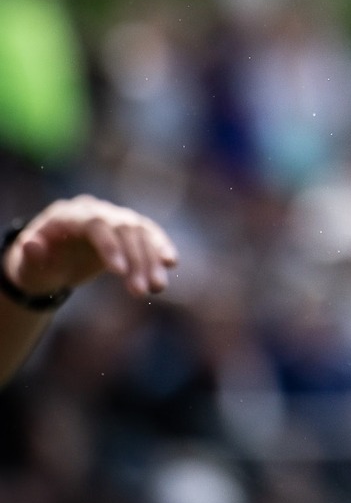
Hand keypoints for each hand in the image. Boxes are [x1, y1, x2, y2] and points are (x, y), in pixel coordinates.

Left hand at [7, 196, 177, 299]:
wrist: (52, 260)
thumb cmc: (39, 265)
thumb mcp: (27, 265)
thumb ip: (30, 256)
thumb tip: (31, 245)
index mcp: (68, 215)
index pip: (96, 225)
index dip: (110, 246)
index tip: (120, 273)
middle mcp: (95, 211)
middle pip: (123, 229)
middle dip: (136, 260)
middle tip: (142, 291)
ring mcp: (114, 218)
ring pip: (140, 233)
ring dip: (152, 260)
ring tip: (158, 288)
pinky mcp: (128, 229)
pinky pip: (149, 235)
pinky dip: (160, 248)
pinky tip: (171, 263)